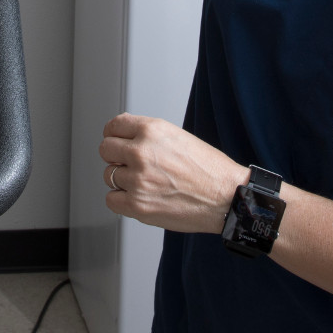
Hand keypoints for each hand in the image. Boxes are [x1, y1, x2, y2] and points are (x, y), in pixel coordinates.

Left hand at [100, 113, 250, 234]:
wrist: (227, 197)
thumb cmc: (209, 169)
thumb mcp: (177, 136)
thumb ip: (147, 134)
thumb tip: (121, 134)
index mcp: (152, 131)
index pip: (113, 126)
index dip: (114, 135)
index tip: (116, 141)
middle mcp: (141, 152)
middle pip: (105, 150)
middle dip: (115, 157)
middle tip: (130, 164)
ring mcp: (138, 180)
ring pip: (108, 176)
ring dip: (121, 180)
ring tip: (144, 183)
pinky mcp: (138, 205)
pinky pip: (112, 200)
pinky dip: (121, 200)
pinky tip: (139, 197)